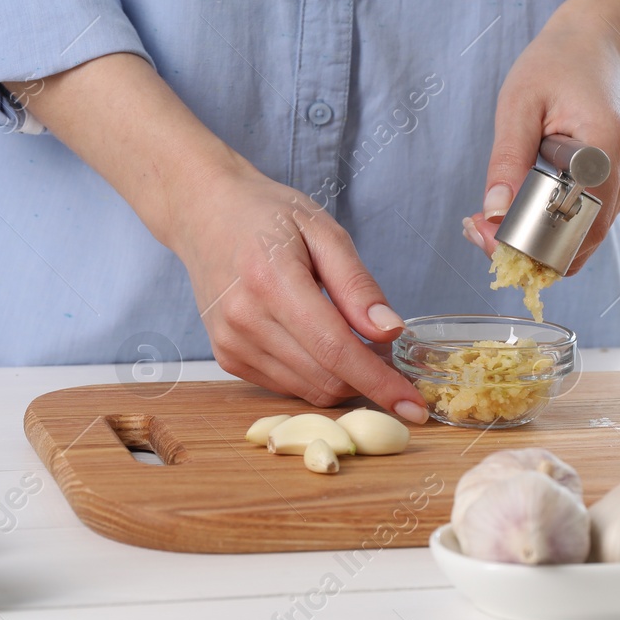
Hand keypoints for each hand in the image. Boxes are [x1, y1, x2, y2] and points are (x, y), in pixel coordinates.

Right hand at [169, 162, 429, 419]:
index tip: (414, 406)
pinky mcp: (227, 357)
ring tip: (350, 337)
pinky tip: (316, 341)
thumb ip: (356, 284)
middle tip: (384, 346)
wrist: (205, 214)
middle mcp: (246, 320)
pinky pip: (286, 386)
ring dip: (342, 378)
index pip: (335, 350)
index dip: (379, 382)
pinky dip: (314, 375)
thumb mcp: (323, 230)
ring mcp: (232, 343)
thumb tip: (389, 332)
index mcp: (272, 282)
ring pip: (308, 390)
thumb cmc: (267, 214)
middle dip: (368, 377)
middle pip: (325, 378)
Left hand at [463, 0, 619, 274]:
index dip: (524, 239)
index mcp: (604, 145)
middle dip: (526, 248)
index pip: (570, 221)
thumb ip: (508, 159)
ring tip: (488, 219)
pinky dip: (550, 227)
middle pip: (579, 242)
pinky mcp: (617, 184)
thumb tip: (494, 213)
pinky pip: (584, 222)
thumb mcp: (519, 103)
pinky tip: (514, 209)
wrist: (597, 43)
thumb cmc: (557, 64)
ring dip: (535, 241)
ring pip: (582, 239)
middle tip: (477, 230)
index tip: (480, 230)